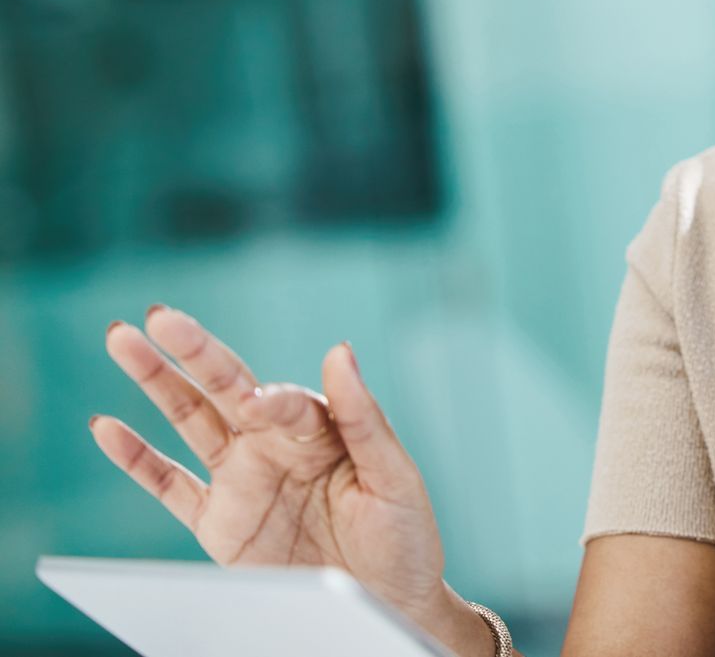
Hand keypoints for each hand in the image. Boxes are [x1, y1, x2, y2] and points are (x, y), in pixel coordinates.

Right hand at [93, 306, 494, 655]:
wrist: (388, 603)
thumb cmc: (403, 537)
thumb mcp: (394, 476)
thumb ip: (363, 416)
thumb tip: (339, 350)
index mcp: (322, 430)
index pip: (285, 401)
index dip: (269, 398)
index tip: (256, 402)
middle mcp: (276, 444)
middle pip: (226, 387)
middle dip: (193, 351)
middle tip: (160, 316)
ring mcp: (243, 479)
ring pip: (189, 419)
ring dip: (155, 381)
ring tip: (121, 337)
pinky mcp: (219, 522)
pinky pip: (169, 485)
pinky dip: (136, 459)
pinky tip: (106, 428)